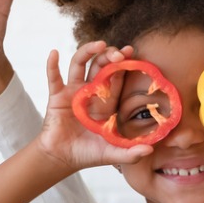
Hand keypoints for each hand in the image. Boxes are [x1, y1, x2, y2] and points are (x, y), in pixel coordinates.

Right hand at [38, 41, 153, 169]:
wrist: (61, 158)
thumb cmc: (87, 154)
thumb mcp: (112, 153)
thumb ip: (131, 152)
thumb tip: (151, 149)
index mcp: (105, 101)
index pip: (116, 77)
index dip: (123, 64)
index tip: (131, 52)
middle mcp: (90, 91)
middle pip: (99, 65)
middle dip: (109, 55)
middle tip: (119, 53)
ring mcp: (72, 91)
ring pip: (79, 64)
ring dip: (88, 51)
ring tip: (99, 44)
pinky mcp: (57, 96)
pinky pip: (54, 78)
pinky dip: (52, 65)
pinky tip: (54, 53)